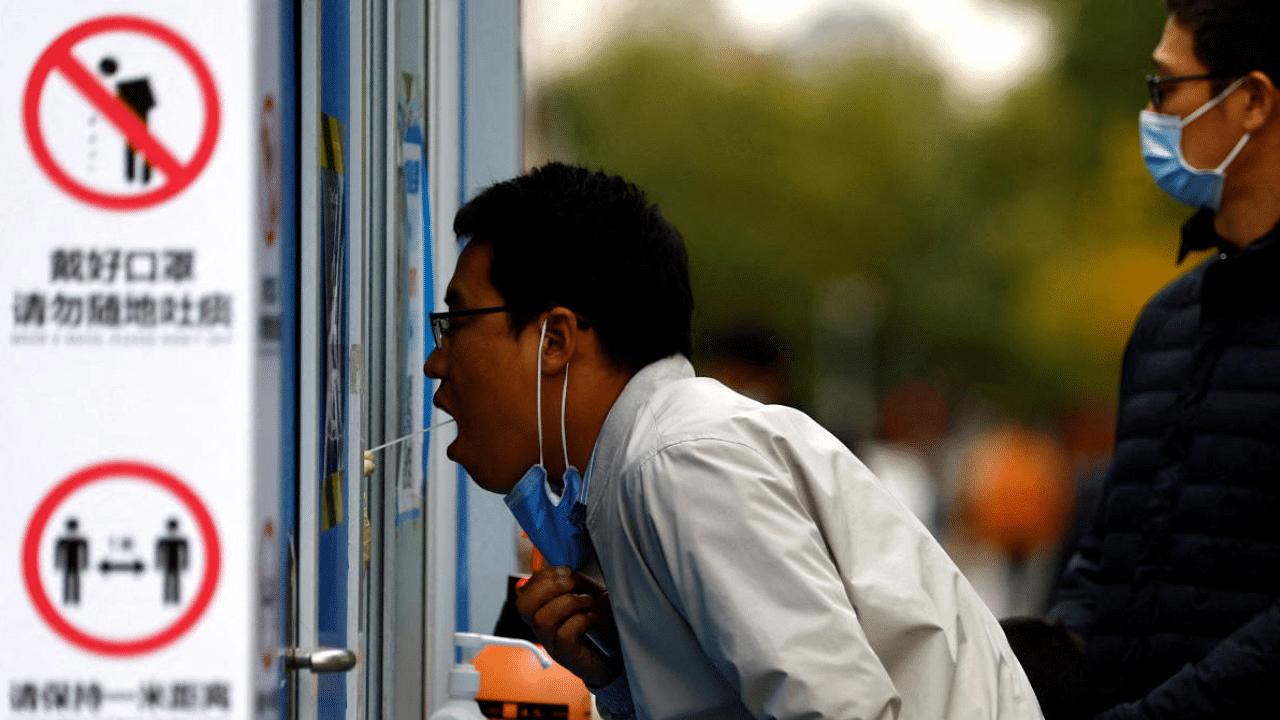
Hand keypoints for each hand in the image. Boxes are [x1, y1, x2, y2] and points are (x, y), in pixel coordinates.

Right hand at [515, 565, 622, 687]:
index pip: (523, 593)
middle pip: (524, 606)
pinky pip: (563, 635)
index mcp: (542, 612)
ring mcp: (552, 644)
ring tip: (587, 601)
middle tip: (571, 583)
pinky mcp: (567, 655)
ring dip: (568, 602)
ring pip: (543, 619)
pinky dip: (579, 620)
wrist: (616, 655)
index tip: (565, 570)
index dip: (541, 577)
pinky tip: (592, 618)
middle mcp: (541, 629)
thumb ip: (571, 583)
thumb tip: (563, 569)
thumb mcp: (583, 595)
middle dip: (547, 587)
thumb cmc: (599, 623)